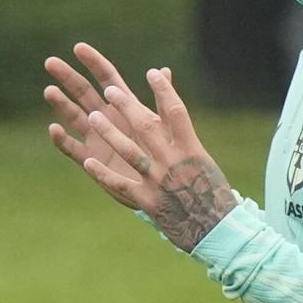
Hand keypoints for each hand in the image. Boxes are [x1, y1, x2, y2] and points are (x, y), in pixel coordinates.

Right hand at [44, 42, 156, 197]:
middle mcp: (106, 118)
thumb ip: (162, 97)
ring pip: (74, 116)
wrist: (158, 184)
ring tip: (49, 90)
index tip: (78, 47)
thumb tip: (164, 69)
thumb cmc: (162, 149)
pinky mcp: (91, 160)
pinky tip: (54, 128)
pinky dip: (63, 139)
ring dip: (61, 104)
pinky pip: (73, 148)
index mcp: (124, 105)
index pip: (106, 78)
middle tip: (50, 62)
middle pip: (84, 92)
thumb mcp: (162, 122)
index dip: (93, 62)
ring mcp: (96, 138)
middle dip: (68, 77)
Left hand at [44, 44, 237, 251]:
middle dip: (127, 106)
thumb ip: (183, 135)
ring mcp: (159, 181)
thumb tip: (174, 110)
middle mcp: (174, 160)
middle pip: (148, 127)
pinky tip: (87, 161)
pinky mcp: (146, 200)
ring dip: (109, 133)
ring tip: (92, 117)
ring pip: (130, 152)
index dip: (164, 90)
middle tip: (110, 90)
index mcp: (191, 147)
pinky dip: (103, 173)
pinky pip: (120, 185)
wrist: (216, 229)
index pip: (176, 112)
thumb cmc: (210, 190)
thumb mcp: (201, 158)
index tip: (152, 73)